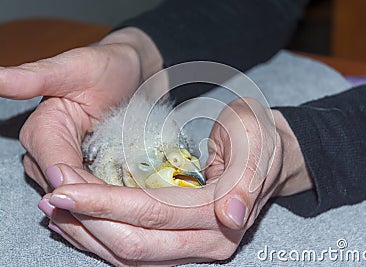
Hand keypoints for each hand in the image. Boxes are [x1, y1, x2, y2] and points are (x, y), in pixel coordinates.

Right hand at [0, 27, 161, 191]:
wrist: (129, 73)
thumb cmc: (103, 66)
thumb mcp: (73, 67)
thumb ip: (34, 78)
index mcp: (41, 128)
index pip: (53, 165)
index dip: (75, 180)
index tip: (99, 192)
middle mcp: (47, 151)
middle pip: (62, 186)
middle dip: (89, 197)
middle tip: (121, 201)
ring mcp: (65, 163)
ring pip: (74, 195)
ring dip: (95, 202)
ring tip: (124, 202)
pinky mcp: (82, 169)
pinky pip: (89, 192)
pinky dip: (102, 198)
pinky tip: (121, 199)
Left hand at [38, 98, 312, 265]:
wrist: (268, 152)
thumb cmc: (257, 137)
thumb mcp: (254, 142)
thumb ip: (246, 179)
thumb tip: (232, 217)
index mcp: (223, 215)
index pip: (153, 214)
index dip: (106, 204)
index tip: (63, 188)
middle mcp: (209, 243)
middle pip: (135, 245)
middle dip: (89, 223)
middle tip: (52, 198)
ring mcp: (195, 248)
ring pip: (131, 256)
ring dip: (90, 236)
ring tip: (56, 211)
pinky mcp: (183, 244)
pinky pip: (137, 252)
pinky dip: (103, 239)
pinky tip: (81, 223)